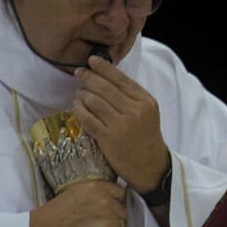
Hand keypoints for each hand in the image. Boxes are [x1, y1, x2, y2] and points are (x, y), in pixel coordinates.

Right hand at [27, 180, 128, 226]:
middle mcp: (103, 200)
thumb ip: (91, 196)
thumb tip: (108, 204)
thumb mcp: (72, 196)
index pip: (119, 192)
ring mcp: (106, 218)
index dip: (114, 203)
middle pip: (122, 211)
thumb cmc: (50, 219)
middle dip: (114, 220)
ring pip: (124, 226)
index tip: (107, 213)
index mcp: (93, 186)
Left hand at [72, 54, 169, 194]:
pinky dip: (79, 110)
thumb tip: (106, 78)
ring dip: (83, 94)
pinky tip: (76, 106)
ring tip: (78, 93)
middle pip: (106, 88)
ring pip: (95, 102)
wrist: (151, 165)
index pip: (121, 79)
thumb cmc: (146, 137)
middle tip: (79, 73)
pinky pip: (88, 119)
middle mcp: (135, 111)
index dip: (104, 68)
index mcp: (146, 102)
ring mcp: (122, 126)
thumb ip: (131, 97)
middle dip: (89, 78)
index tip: (91, 61)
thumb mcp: (147, 113)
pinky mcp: (109, 139)